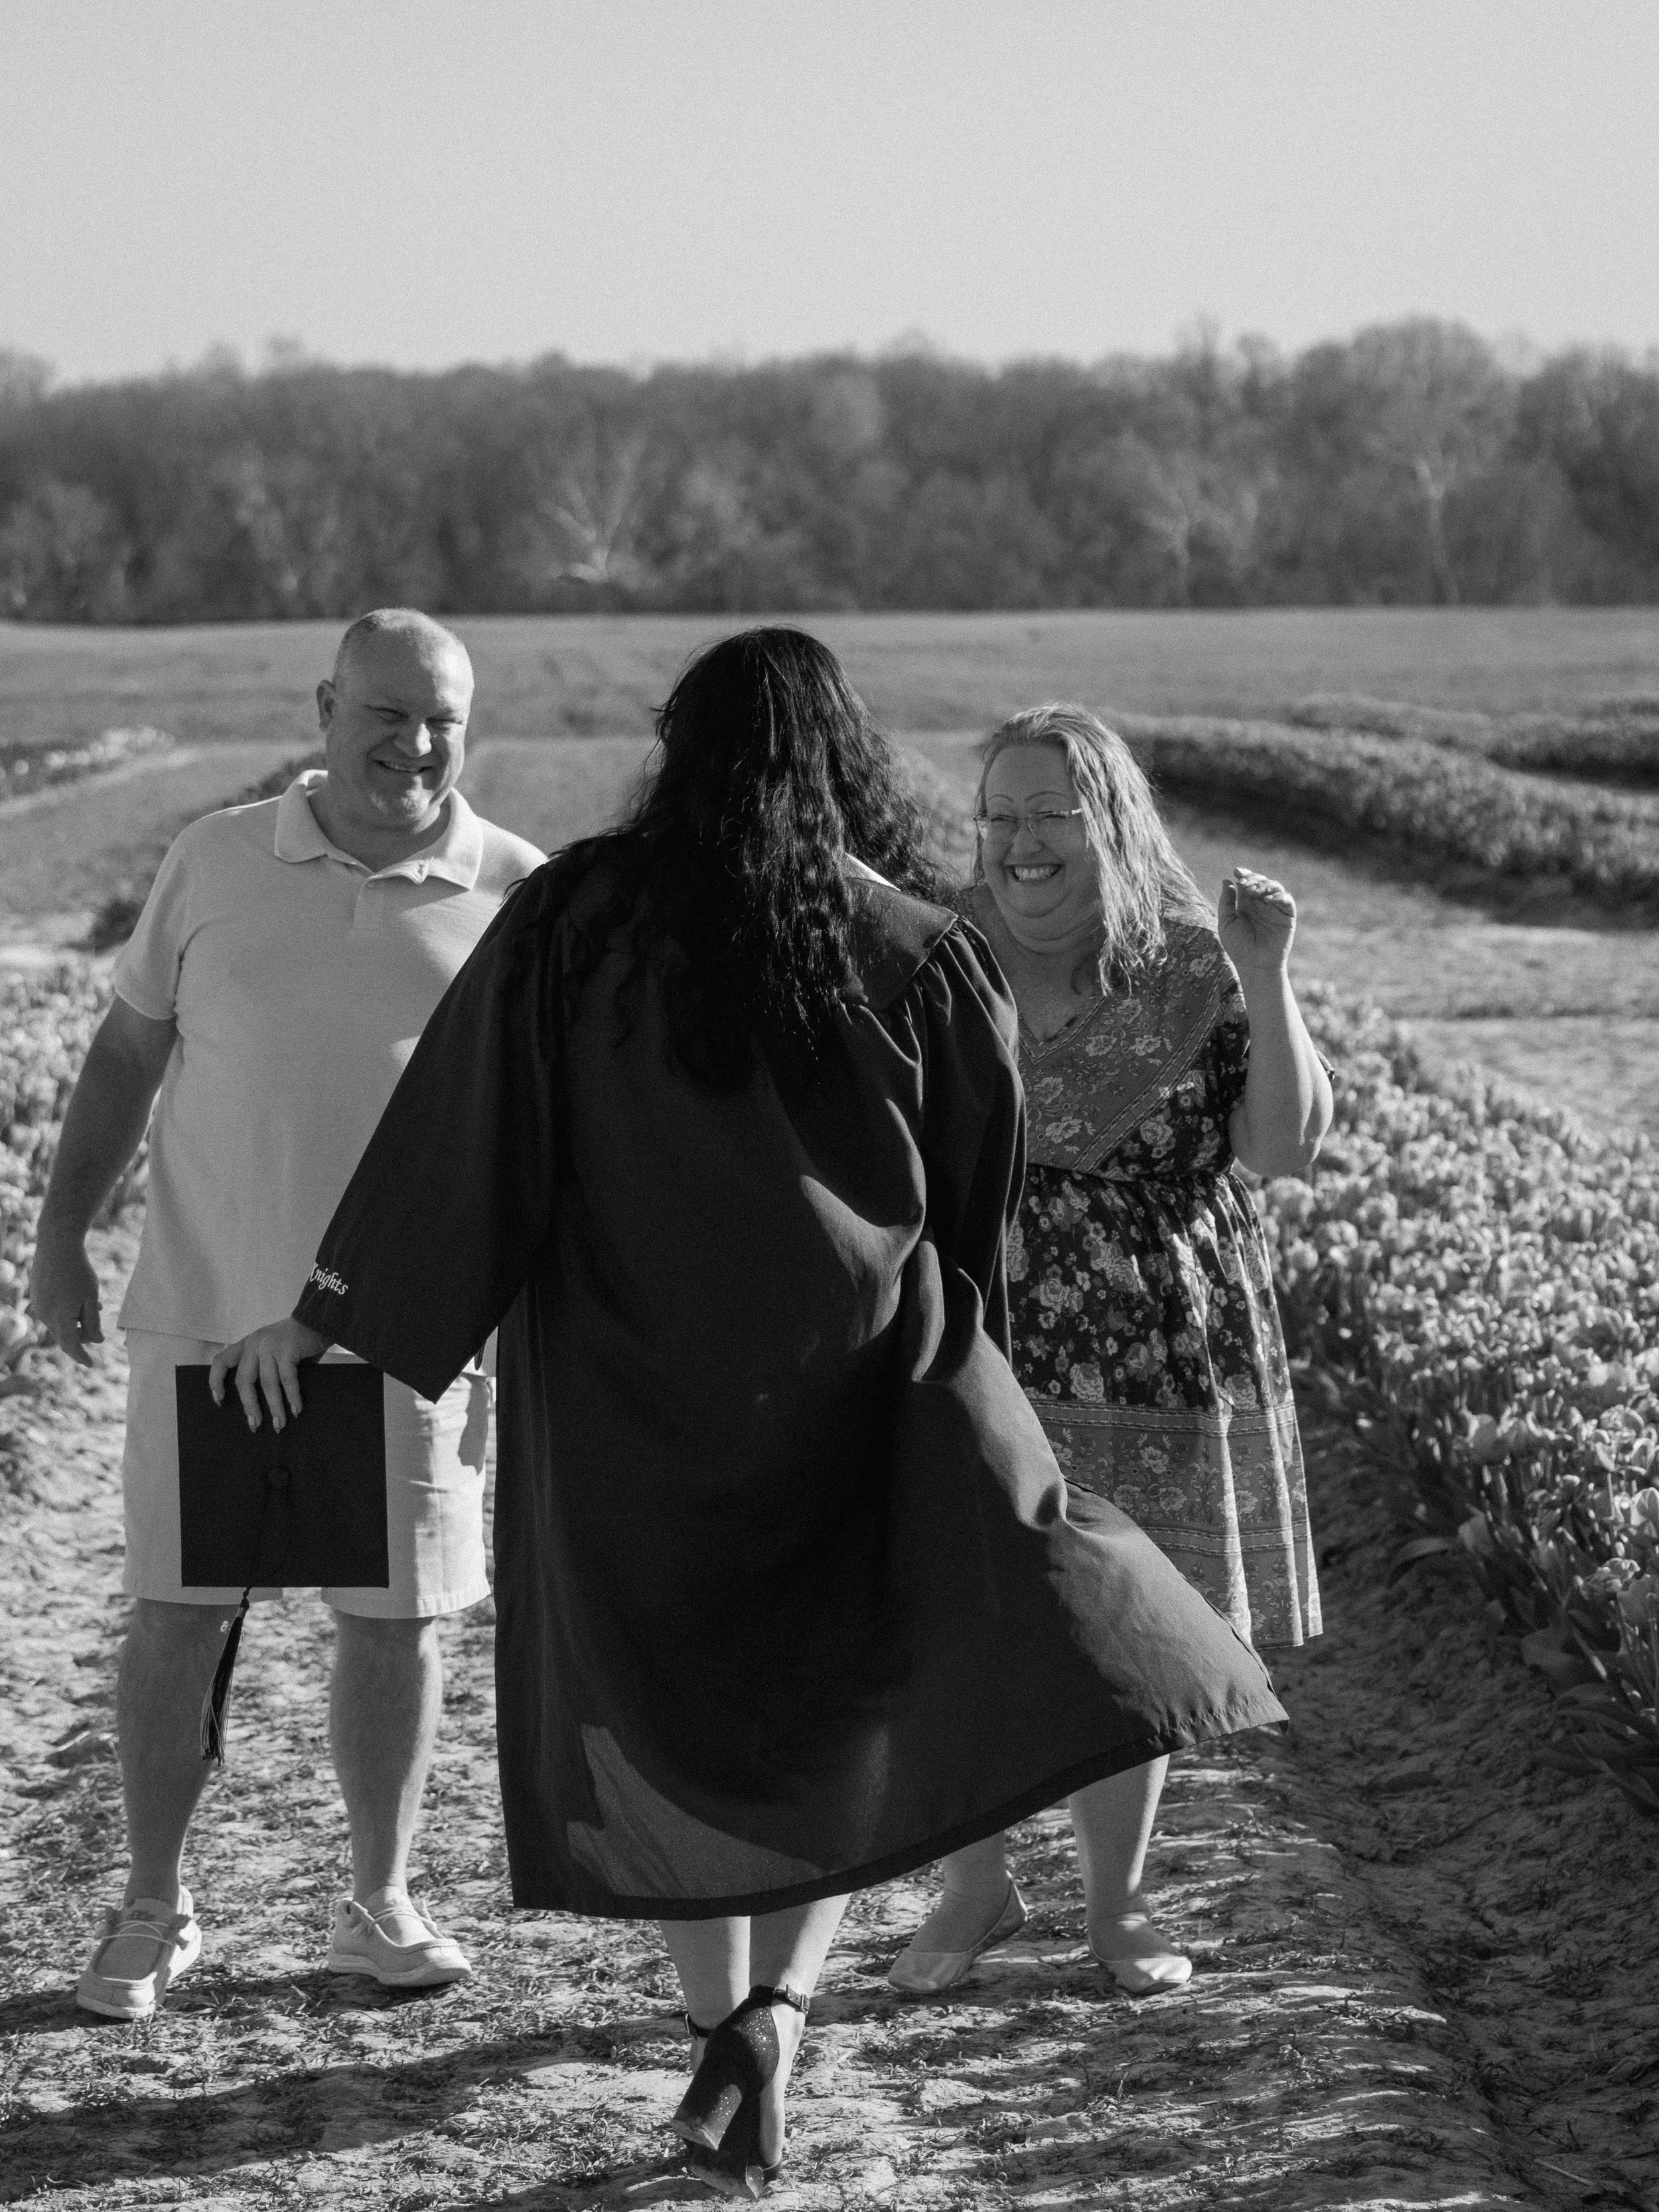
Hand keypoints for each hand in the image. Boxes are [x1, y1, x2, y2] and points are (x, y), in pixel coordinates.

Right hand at [27, 1227, 102, 1366]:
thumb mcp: (91, 1298)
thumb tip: (96, 1341)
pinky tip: (80, 1301)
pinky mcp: (37, 1296)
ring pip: (58, 1324)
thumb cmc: (77, 1271)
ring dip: (75, 1323)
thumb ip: (93, 1323)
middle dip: (81, 1337)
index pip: (71, 1346)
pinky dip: (66, 1313)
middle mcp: (44, 1315)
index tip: (91, 1364)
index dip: (82, 1356)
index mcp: (59, 1318)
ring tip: (94, 1309)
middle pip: (64, 1336)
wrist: (56, 1245)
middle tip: (97, 1332)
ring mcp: (38, 1306)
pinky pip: (52, 1312)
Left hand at [210, 1318, 329, 1431]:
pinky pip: (287, 1379)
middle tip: (255, 1424)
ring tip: (279, 1424)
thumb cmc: (299, 1340)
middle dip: (249, 1406)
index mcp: (248, 1344)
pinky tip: (296, 1409)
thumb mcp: (275, 1350)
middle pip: (243, 1380)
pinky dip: (292, 1397)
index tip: (219, 1401)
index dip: (216, 1381)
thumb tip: (266, 1402)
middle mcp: (254, 1344)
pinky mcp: (287, 1349)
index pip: (222, 1361)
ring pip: (266, 1383)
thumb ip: (267, 1367)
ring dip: (274, 1407)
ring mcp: (270, 1346)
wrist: (320, 1318)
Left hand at [1218, 868, 1296, 976]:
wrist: (1253, 965)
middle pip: (1261, 881)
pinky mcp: (1287, 916)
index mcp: (1246, 903)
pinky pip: (1287, 900)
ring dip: (1265, 885)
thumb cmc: (1238, 946)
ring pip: (1275, 887)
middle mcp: (1261, 903)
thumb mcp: (1226, 923)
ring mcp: (1275, 908)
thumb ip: (1226, 902)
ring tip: (1255, 892)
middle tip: (1245, 885)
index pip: (1247, 882)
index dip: (1244, 874)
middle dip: (1253, 879)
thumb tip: (1227, 881)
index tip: (1236, 871)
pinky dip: (1279, 897)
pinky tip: (1267, 900)